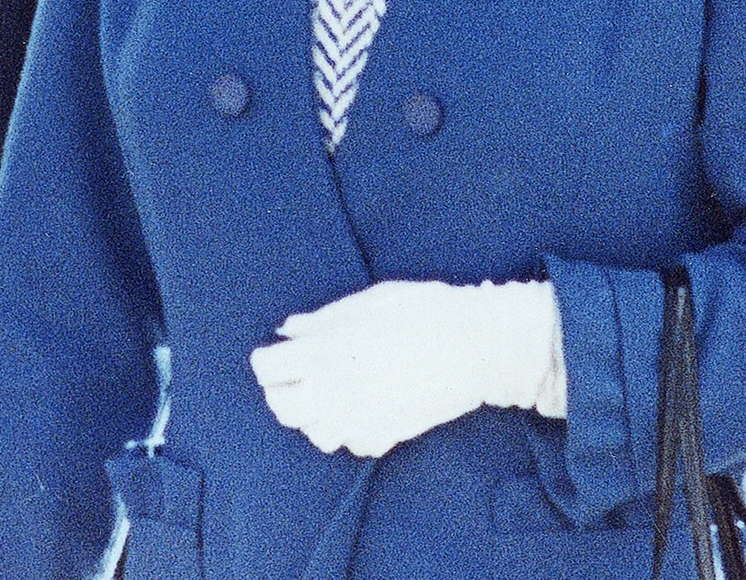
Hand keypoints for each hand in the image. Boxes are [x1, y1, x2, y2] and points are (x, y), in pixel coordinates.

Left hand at [249, 280, 563, 457]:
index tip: (279, 351)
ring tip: (332, 393)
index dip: (269, 358)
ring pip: (312, 431)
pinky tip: (363, 409)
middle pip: (280, 406)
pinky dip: (350, 430)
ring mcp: (356, 418)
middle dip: (282, 389)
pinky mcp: (383, 435)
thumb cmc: (426, 312)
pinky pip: (350, 443)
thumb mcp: (371, 301)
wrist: (478, 346)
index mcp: (325, 352)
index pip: (267, 369)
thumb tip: (289, 330)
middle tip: (299, 374)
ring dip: (314, 414)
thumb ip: (324, 318)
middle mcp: (333, 391)